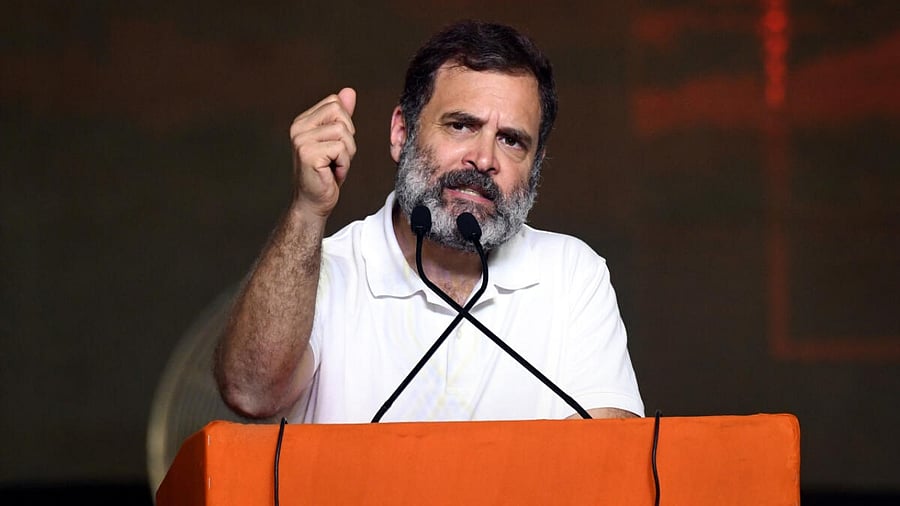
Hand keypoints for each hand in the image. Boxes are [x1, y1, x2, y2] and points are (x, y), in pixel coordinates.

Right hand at [289, 87, 356, 217]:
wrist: (313, 203)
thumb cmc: (326, 174)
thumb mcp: (337, 141)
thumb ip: (341, 116)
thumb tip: (349, 91)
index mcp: (302, 122)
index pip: (335, 103)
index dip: (344, 126)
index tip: (334, 147)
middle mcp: (298, 128)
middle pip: (340, 114)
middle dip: (348, 139)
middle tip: (336, 158)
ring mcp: (301, 141)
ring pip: (343, 132)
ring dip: (347, 154)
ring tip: (333, 166)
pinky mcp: (308, 154)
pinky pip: (341, 149)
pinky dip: (344, 164)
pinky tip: (332, 174)